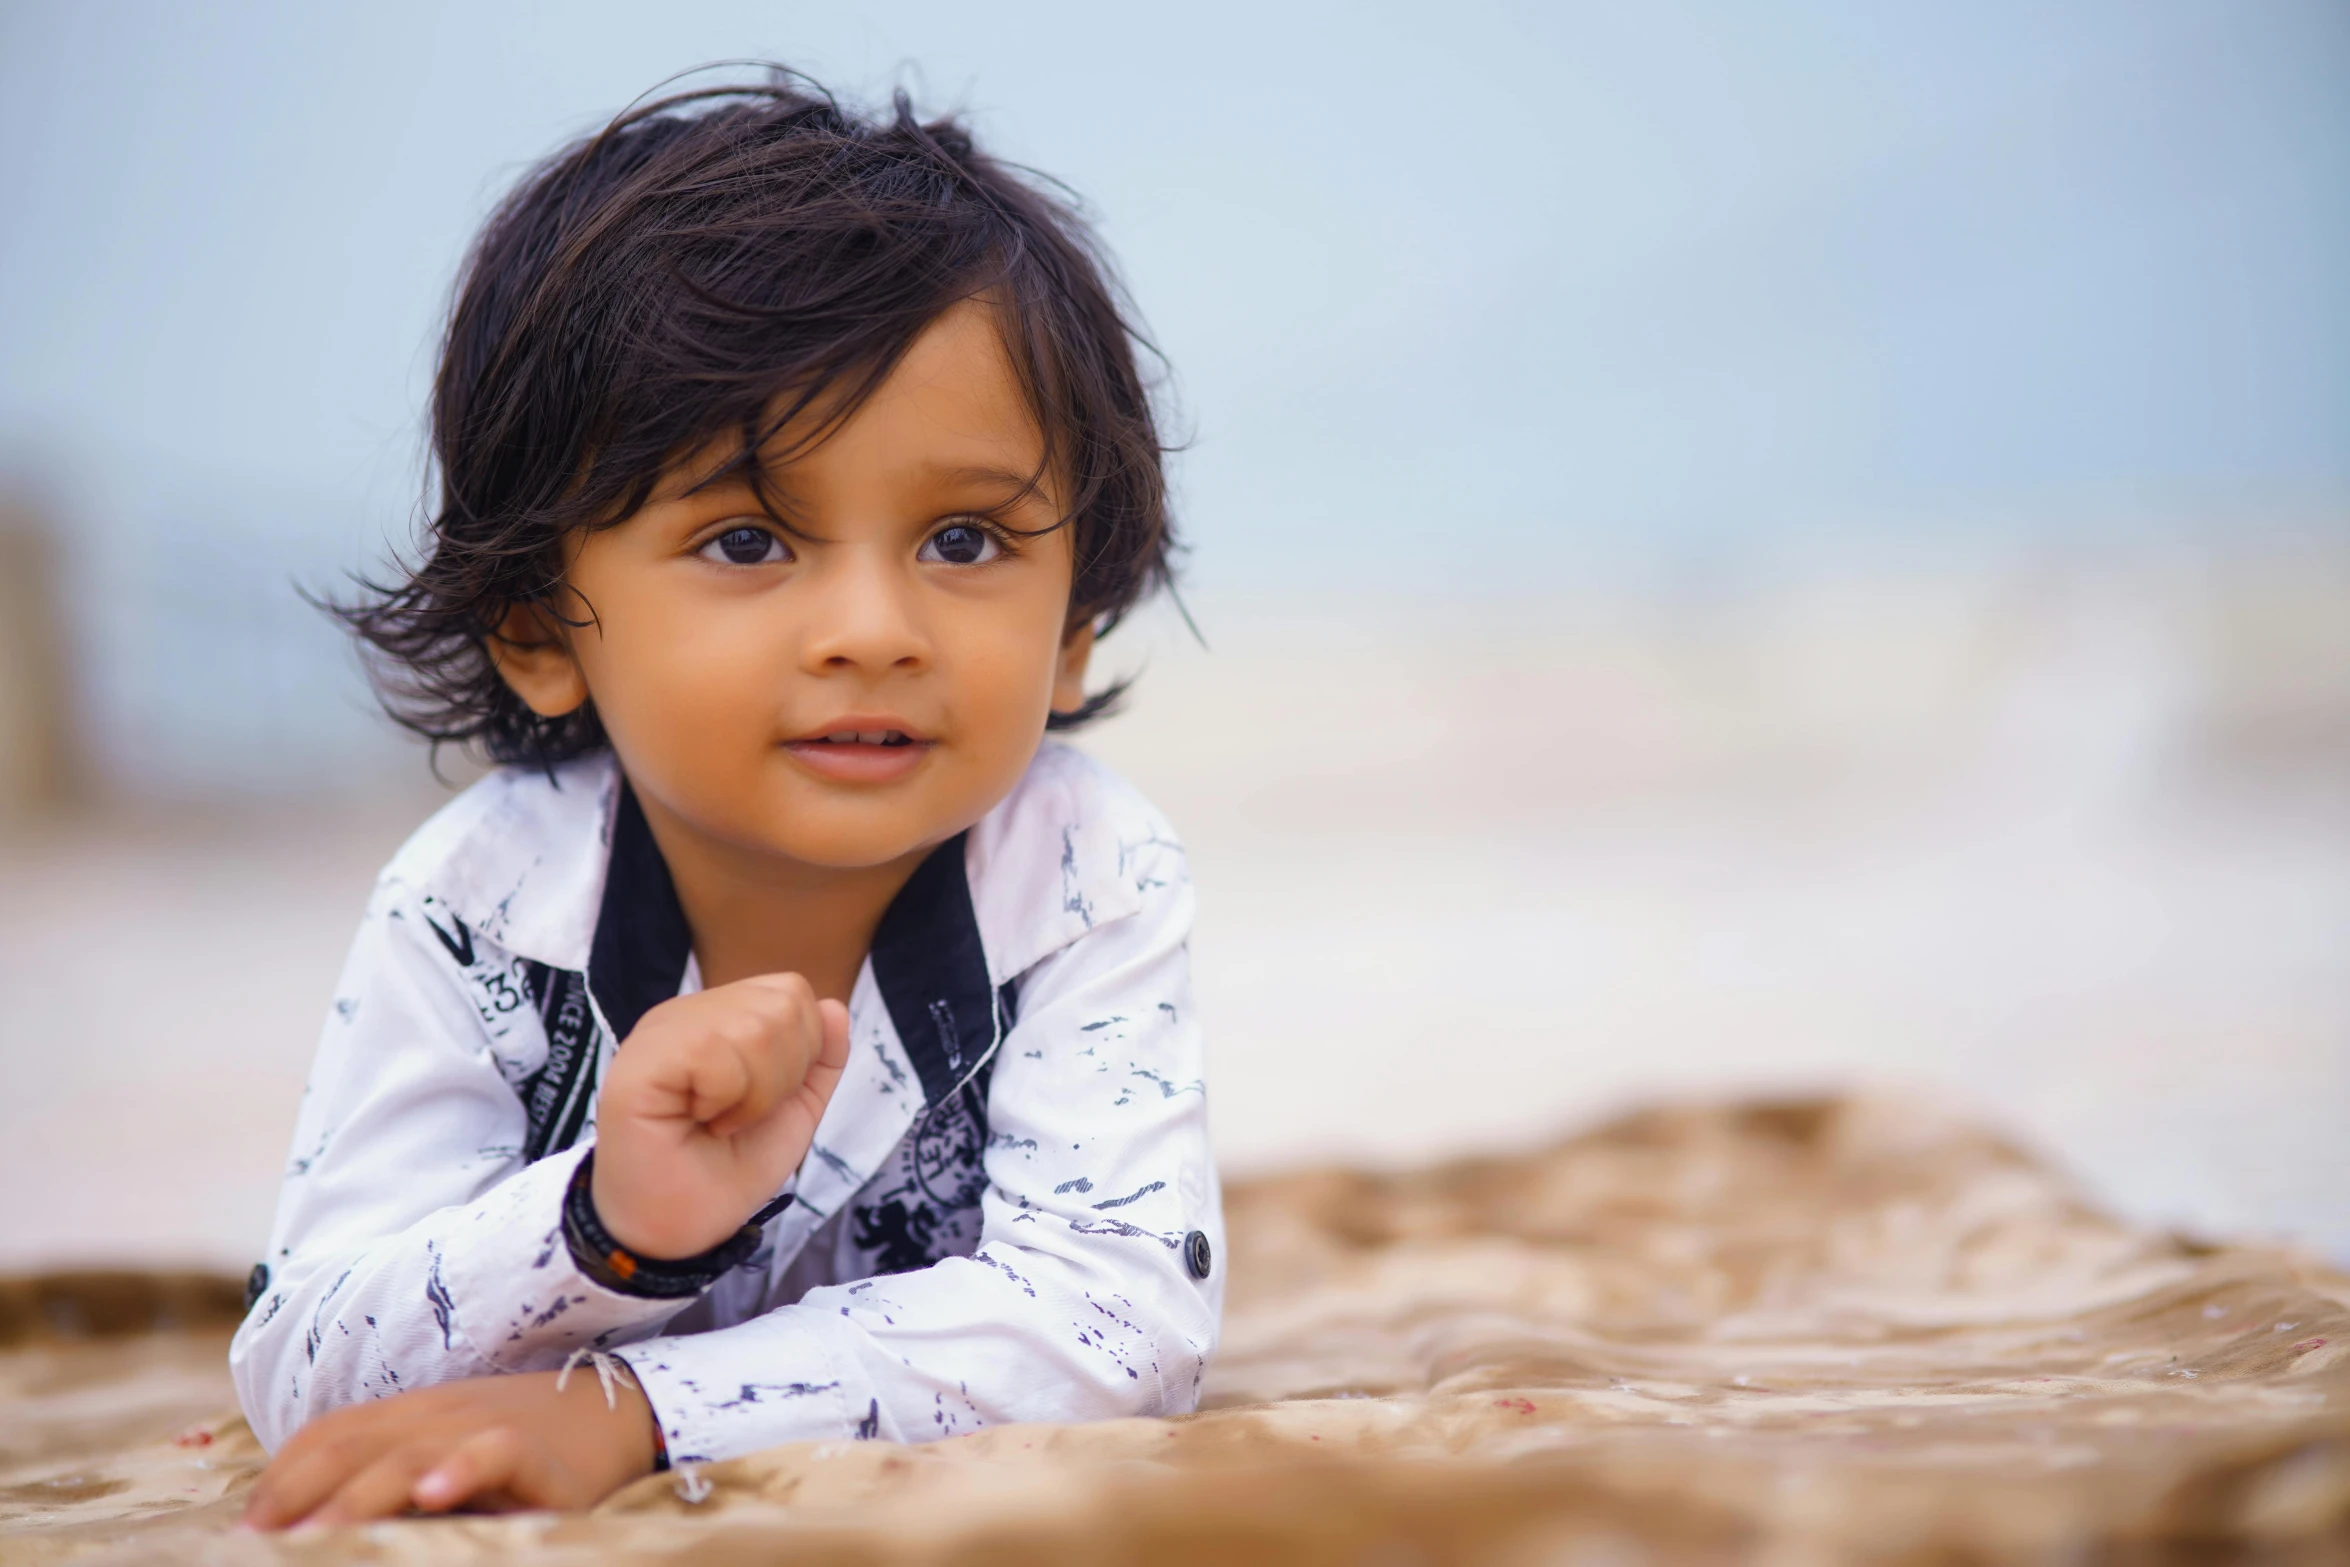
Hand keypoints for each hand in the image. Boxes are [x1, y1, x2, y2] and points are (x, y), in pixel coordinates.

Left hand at [240, 1368, 656, 1528]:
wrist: (615, 1415)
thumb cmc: (521, 1450)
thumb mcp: (445, 1460)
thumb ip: (390, 1481)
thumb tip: (314, 1529)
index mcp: (408, 1416)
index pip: (326, 1435)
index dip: (277, 1480)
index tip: (242, 1535)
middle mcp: (436, 1414)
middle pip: (348, 1445)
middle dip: (292, 1498)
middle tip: (251, 1550)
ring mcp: (482, 1428)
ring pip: (404, 1457)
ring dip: (352, 1501)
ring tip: (311, 1542)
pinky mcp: (533, 1452)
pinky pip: (490, 1452)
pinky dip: (459, 1470)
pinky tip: (431, 1496)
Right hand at [592, 973, 849, 1258]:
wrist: (678, 1231)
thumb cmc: (725, 1172)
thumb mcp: (792, 1111)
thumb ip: (818, 1059)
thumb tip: (834, 1006)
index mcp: (719, 1017)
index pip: (792, 992)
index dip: (801, 1054)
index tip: (761, 1103)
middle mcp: (687, 1014)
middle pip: (785, 1002)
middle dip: (784, 1076)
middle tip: (740, 1116)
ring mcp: (660, 1031)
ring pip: (758, 1025)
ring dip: (756, 1094)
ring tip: (719, 1121)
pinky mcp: (640, 1059)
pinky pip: (717, 1051)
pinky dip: (727, 1100)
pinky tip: (698, 1122)